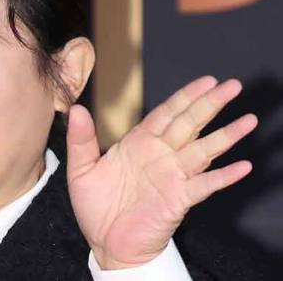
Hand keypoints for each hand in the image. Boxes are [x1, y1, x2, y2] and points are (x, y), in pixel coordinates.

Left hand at [66, 76, 254, 268]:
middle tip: (233, 86)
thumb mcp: (80, 170)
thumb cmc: (95, 206)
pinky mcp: (178, 200)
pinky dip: (223, 177)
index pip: (166, 113)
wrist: (105, 243)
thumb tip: (76, 109)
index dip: (186, 96)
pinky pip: (204, 185)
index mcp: (139, 144)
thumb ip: (80, 139)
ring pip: (202, 150)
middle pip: (189, 124)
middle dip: (210, 104)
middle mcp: (160, 156)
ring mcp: (172, 177)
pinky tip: (242, 166)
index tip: (207, 80)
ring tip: (248, 120)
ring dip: (225, 135)